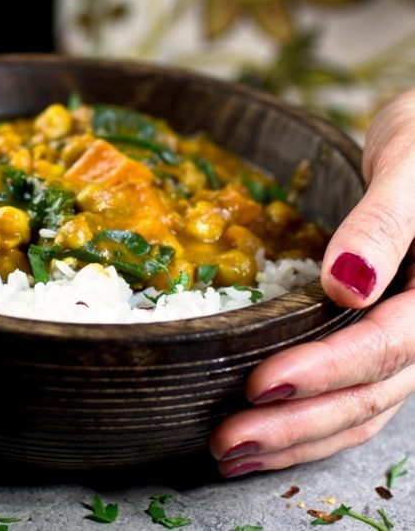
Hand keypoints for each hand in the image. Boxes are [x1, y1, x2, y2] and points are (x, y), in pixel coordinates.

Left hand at [209, 89, 414, 477]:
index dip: (324, 371)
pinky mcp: (379, 343)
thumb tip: (346, 284)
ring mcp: (406, 343)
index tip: (261, 385)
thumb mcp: (411, 169)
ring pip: (360, 409)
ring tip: (233, 455)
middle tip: (228, 443)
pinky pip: (353, 396)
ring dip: (296, 439)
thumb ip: (384, 224)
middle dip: (296, 423)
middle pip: (368, 393)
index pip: (387, 346)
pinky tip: (266, 439)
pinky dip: (309, 423)